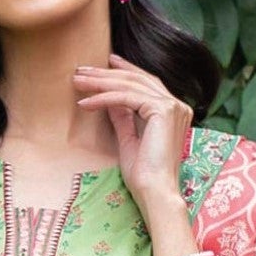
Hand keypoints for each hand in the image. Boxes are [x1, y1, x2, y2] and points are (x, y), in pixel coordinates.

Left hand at [73, 55, 191, 211]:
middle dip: (107, 73)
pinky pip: (127, 98)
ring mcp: (172, 106)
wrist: (155, 193)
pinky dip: (104, 98)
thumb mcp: (129, 140)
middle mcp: (177, 105)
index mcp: (173, 112)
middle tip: (82, 69)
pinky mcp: (162, 110)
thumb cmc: (144, 176)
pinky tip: (85, 102)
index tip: (105, 63)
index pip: (146, 83)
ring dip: (100, 82)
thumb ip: (123, 118)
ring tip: (78, 81)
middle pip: (137, 79)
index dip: (125, 70)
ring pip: (130, 85)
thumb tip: (110, 100)